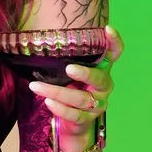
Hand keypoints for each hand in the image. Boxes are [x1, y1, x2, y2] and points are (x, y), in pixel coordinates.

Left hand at [28, 22, 124, 138]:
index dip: (114, 42)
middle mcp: (104, 86)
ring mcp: (97, 104)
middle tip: (68, 68)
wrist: (73, 122)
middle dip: (85, 74)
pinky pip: (74, 114)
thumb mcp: (69, 71)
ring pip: (81, 98)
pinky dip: (60, 109)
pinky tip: (48, 102)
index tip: (108, 29)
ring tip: (36, 86)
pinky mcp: (87, 119)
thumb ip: (65, 58)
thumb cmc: (70, 88)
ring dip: (57, 92)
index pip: (114, 54)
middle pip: (100, 79)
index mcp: (102, 69)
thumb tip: (40, 39)